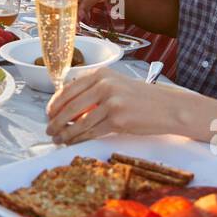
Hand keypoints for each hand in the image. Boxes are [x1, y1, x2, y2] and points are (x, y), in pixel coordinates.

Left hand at [45, 67, 187, 144]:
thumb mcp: (116, 84)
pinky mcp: (118, 120)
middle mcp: (104, 85)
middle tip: (48, 130)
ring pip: (79, 121)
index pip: (69, 89)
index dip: (54, 104)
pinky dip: (79, 139)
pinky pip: (91, 132)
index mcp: (101, 73)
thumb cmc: (142, 98)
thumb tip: (67, 106)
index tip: (48, 114)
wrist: (168, 107)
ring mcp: (111, 102)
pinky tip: (72, 142)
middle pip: (70, 106)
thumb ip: (94, 90)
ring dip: (65, 133)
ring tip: (57, 139)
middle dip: (55, 120)